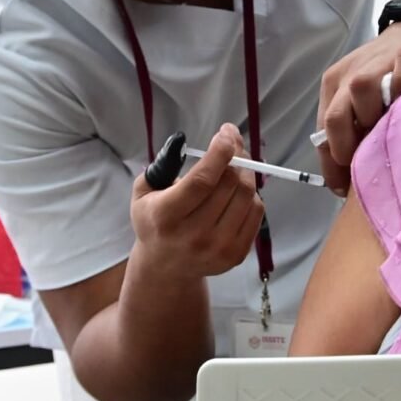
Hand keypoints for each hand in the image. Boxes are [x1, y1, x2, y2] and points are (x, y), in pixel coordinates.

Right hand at [131, 123, 263, 279]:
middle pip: (229, 184)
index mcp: (166, 216)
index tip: (226, 133)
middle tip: (232, 141)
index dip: (219, 153)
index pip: (202, 181)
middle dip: (236, 155)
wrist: (166, 267)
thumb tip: (182, 141)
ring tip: (235, 164)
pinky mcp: (236, 255)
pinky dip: (251, 194)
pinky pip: (256, 212)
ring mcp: (218, 248)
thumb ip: (162, 164)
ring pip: (247, 196)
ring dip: (246, 172)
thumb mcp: (143, 192)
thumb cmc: (154, 222)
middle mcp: (194, 235)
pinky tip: (237, 190)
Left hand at [317, 21, 400, 193]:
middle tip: (365, 163)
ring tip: (389, 128)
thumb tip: (343, 181)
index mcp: (334, 87)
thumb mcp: (361, 100)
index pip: (323, 132)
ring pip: (361, 90)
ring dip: (373, 117)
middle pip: (336, 115)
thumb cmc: (386, 77)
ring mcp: (378, 62)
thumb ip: (351, 131)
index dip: (332, 163)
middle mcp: (350, 74)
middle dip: (347, 147)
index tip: (342, 186)